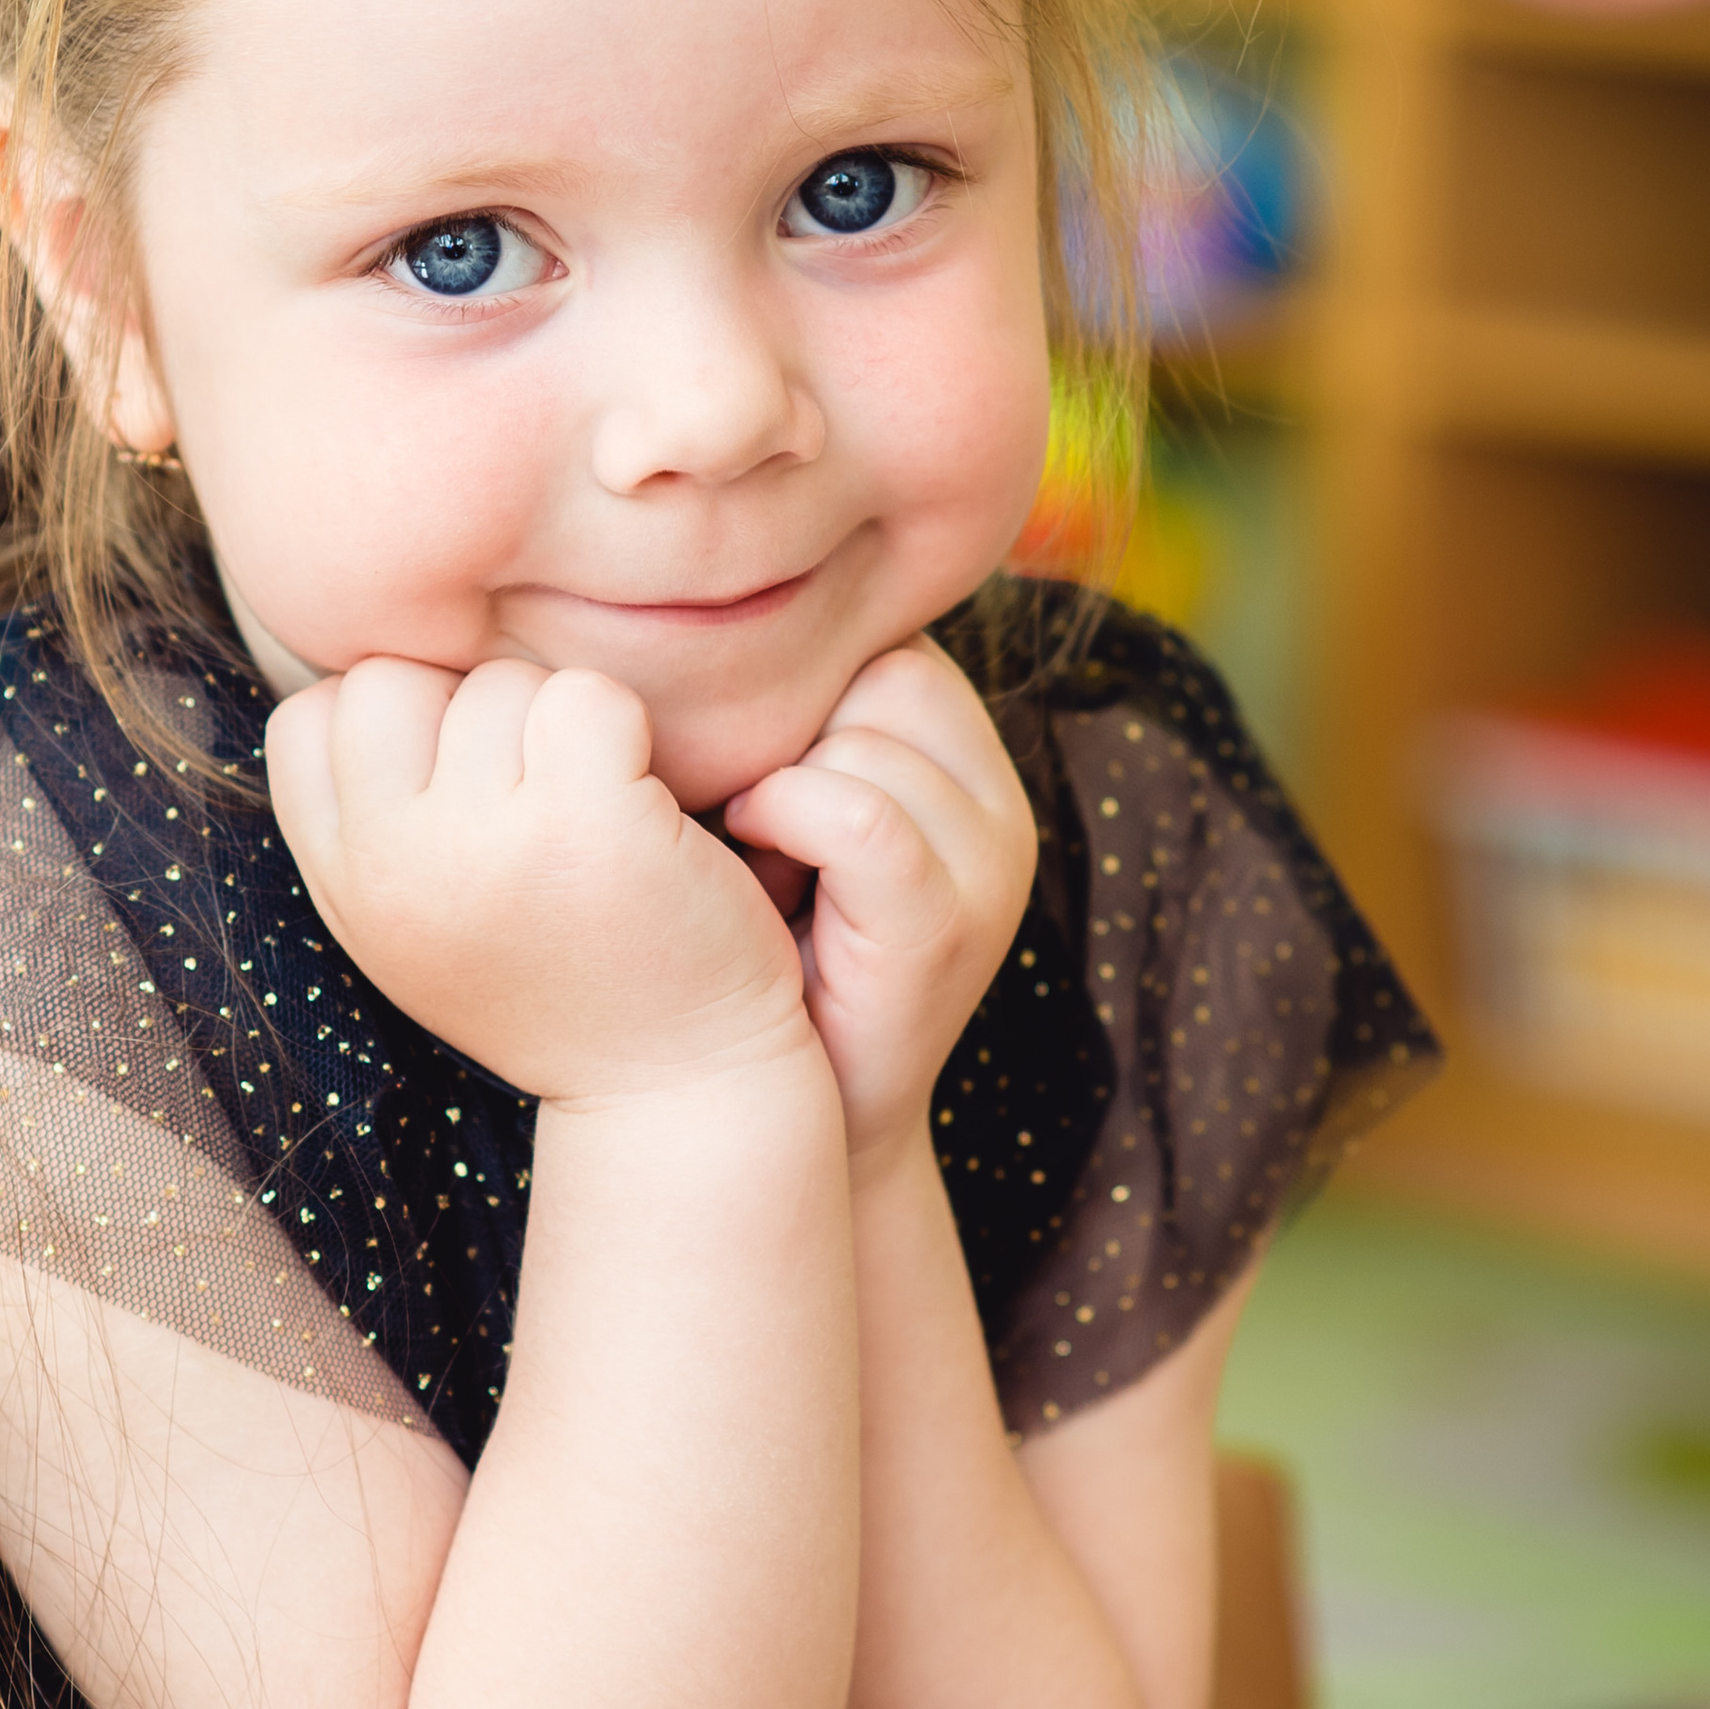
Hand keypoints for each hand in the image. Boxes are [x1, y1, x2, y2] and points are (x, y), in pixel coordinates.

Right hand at [266, 656, 815, 1107]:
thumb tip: (357, 677)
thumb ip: (372, 818)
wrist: (679, 1087)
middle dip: (468, 712)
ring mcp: (484, 845)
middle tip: (536, 797)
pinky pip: (586, 697)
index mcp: (347, 886)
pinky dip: (627, 729)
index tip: (461, 789)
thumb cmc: (561, 980)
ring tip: (592, 815)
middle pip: (393, 679)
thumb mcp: (423, 917)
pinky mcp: (585, 825)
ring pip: (499, 683)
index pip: (307, 719)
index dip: (391, 726)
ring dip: (557, 725)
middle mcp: (393, 867)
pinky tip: (644, 806)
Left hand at [720, 642, 1036, 1171]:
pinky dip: (790, 820)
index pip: (893, 643)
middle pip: (891, 672)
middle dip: (799, 731)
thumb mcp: (785, 807)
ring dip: (781, 785)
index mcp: (969, 764)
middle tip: (746, 817)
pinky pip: (861, 812)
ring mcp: (991, 865)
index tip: (749, 764)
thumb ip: (794, 715)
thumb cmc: (754, 938)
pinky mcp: (948, 922)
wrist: (786, 1110)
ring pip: (872, 735)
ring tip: (753, 856)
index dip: (804, 688)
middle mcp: (1003, 805)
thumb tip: (706, 598)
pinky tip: (756, 861)